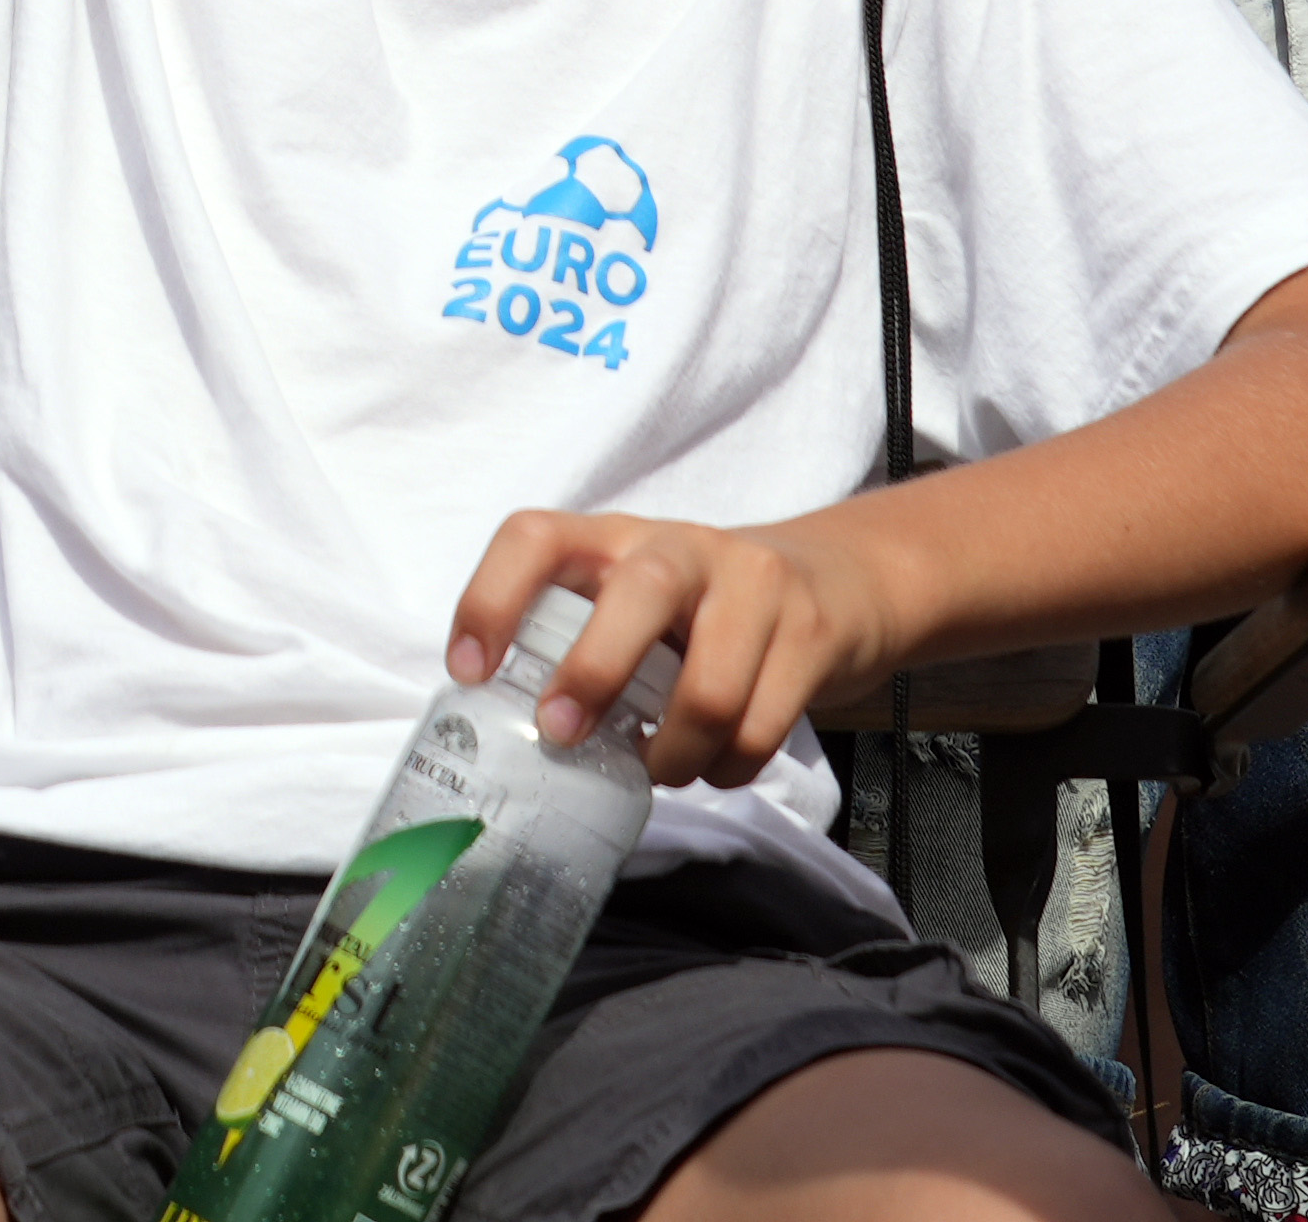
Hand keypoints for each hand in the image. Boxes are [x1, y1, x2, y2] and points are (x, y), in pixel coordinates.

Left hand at [446, 506, 899, 793]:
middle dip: (594, 673)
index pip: (536, 537)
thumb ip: (586, 640)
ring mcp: (755, 584)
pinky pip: (760, 727)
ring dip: (674, 754)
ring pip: (709, 688)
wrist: (838, 580)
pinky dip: (729, 769)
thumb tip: (513, 734)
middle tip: (563, 735)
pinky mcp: (809, 632)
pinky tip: (716, 764)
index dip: (491, 598)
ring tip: (660, 770)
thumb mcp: (637, 601)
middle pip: (641, 593)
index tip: (469, 670)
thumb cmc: (705, 606)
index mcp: (616, 538)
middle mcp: (683, 547)